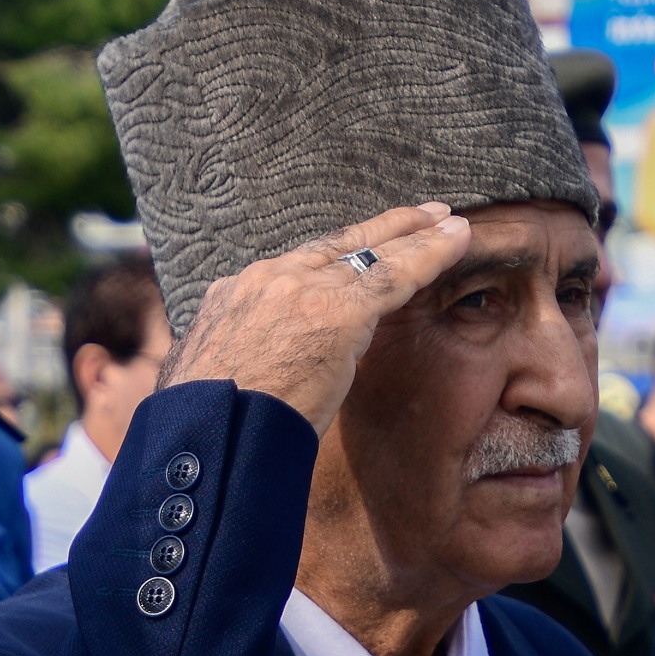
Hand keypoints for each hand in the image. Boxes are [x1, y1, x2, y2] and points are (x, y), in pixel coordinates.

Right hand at [162, 203, 476, 431]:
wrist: (206, 440)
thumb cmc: (202, 432)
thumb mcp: (196, 382)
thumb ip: (224, 364)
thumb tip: (224, 380)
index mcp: (231, 297)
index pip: (293, 268)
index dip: (333, 258)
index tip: (356, 251)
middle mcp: (265, 280)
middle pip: (334, 246)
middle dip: (379, 230)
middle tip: (417, 215)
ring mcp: (300, 291)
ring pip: (370, 253)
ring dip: (414, 236)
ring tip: (448, 222)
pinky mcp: (337, 312)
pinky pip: (394, 275)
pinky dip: (430, 255)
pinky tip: (458, 239)